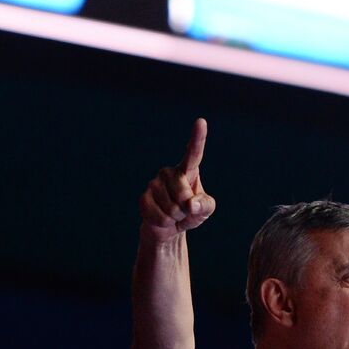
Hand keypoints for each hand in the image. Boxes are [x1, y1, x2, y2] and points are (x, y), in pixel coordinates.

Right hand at [139, 118, 215, 241]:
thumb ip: (205, 206)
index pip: (193, 153)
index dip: (198, 138)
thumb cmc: (191, 213)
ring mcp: (154, 184)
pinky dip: (164, 223)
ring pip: (171, 208)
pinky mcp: (143, 198)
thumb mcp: (205, 210)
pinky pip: (159, 216)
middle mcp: (169, 172)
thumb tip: (191, 204)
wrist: (170, 226)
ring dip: (175, 217)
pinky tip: (162, 218)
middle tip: (183, 210)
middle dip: (186, 209)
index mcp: (187, 169)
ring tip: (173, 214)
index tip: (201, 122)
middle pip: (183, 195)